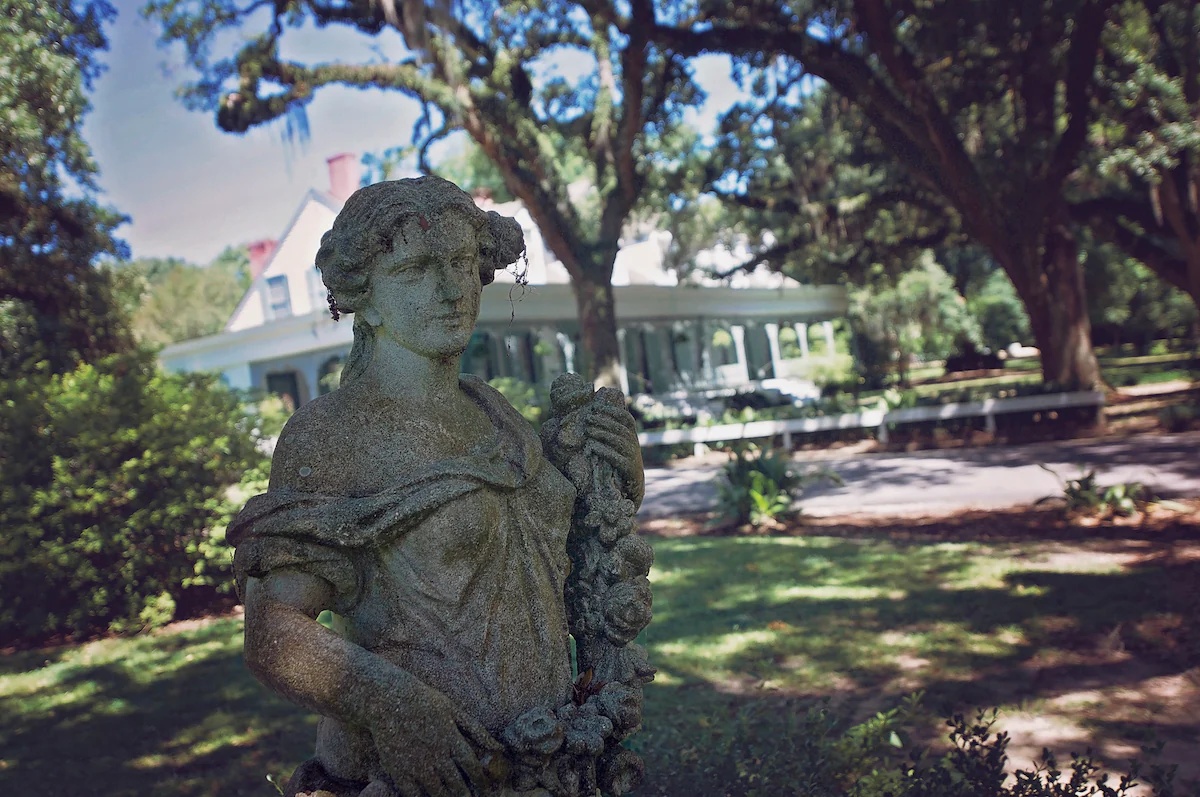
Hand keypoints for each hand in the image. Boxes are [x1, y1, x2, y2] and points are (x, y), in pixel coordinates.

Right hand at [369, 678, 502, 796]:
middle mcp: (436, 755)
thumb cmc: (423, 701)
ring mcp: (417, 764)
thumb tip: (498, 747)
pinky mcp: (399, 770)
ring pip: (437, 792)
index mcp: (451, 739)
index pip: (471, 766)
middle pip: (456, 784)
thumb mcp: (452, 709)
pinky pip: (413, 794)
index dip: (480, 780)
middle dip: (465, 795)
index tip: (485, 788)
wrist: (387, 698)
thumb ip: (476, 729)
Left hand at [585, 402, 644, 507]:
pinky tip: (592, 446)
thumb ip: (613, 433)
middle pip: (619, 428)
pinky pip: (615, 457)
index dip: (614, 411)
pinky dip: (603, 450)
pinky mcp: (628, 468)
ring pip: (617, 441)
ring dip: (602, 434)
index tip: (598, 407)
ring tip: (588, 430)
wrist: (633, 484)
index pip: (627, 419)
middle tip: (588, 418)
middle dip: (603, 422)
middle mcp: (634, 444)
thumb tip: (596, 416)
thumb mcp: (621, 445)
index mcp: (632, 436)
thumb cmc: (622, 460)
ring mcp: (632, 456)